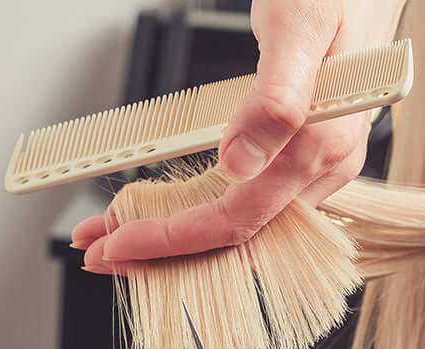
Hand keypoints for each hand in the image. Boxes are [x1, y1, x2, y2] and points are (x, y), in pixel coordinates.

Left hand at [75, 0, 407, 271]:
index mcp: (324, 145)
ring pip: (238, 222)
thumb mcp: (298, 24)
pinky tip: (163, 205)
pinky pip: (247, 198)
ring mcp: (317, 163)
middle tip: (98, 248)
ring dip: (174, 232)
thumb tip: (239, 163)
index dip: (173, 239)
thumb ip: (276, 96)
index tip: (119, 242)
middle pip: (234, 235)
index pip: (239, 220)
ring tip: (116, 228)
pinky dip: (197, 207)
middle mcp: (326, 166)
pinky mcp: (303, 153)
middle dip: (162, 247)